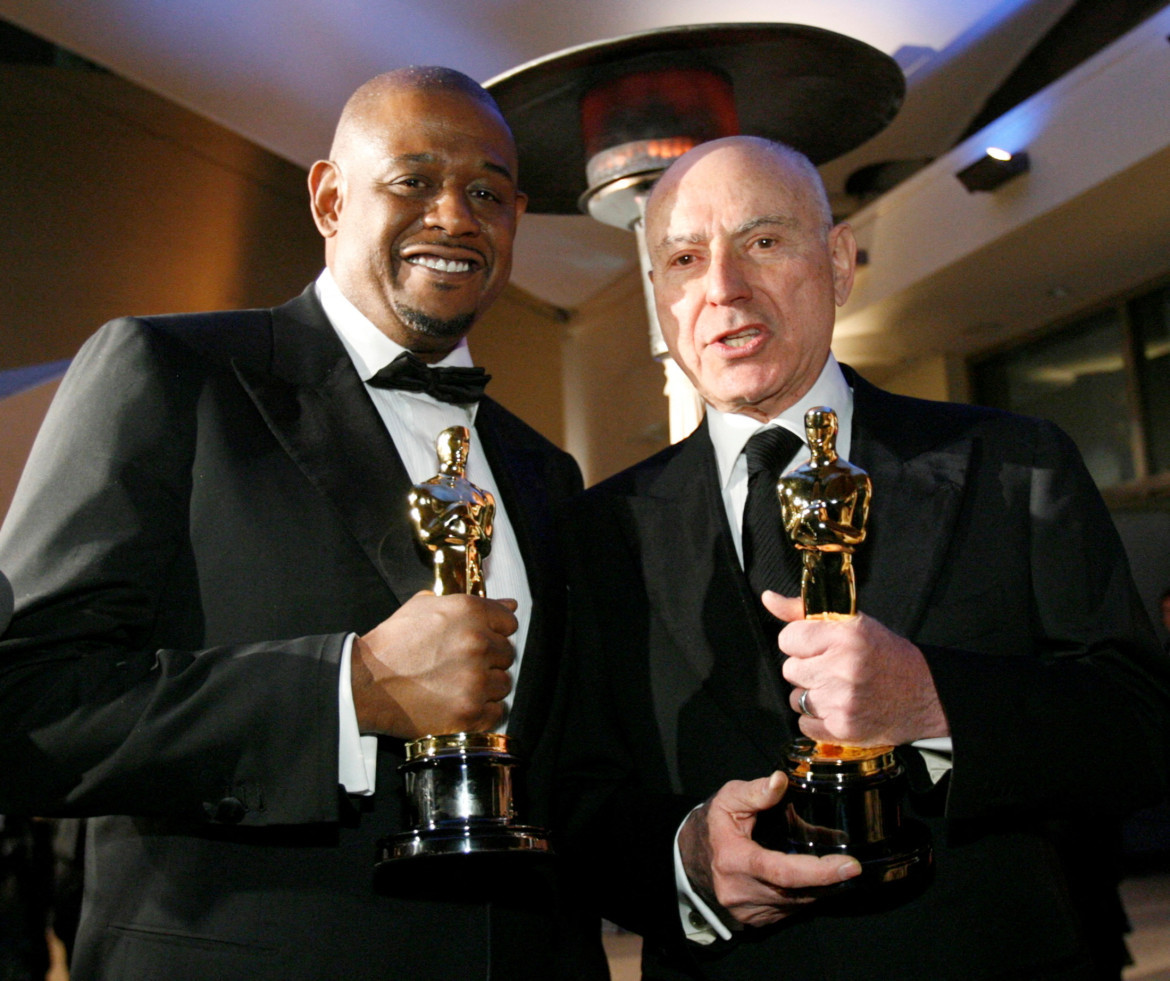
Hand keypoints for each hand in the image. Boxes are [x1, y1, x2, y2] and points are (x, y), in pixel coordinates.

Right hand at [351, 591, 516, 738]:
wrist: (365, 684)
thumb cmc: (392, 645)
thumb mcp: (424, 606)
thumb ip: (470, 603)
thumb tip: (509, 605)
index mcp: (469, 612)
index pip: (509, 622)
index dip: (495, 631)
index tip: (482, 640)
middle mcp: (477, 644)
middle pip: (508, 653)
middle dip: (489, 659)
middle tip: (462, 665)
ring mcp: (476, 681)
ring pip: (504, 683)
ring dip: (487, 686)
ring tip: (457, 685)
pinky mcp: (470, 713)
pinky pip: (497, 711)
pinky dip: (483, 711)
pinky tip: (461, 703)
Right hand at [678, 773, 860, 927]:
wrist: (691, 858)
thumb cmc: (714, 825)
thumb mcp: (729, 799)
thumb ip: (756, 791)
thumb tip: (780, 780)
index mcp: (734, 860)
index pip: (782, 871)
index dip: (819, 871)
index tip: (849, 866)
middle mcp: (740, 891)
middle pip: (796, 892)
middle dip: (827, 880)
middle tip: (849, 865)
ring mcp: (748, 910)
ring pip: (797, 904)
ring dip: (818, 888)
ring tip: (830, 866)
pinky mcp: (755, 920)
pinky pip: (790, 911)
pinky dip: (804, 895)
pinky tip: (810, 878)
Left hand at [763, 591, 948, 745]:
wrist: (924, 696)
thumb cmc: (886, 656)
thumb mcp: (853, 624)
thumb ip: (804, 612)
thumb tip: (768, 598)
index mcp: (846, 635)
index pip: (788, 638)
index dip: (801, 643)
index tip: (818, 647)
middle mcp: (842, 667)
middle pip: (790, 669)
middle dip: (807, 669)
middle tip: (833, 669)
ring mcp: (841, 701)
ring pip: (795, 698)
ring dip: (812, 695)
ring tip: (839, 690)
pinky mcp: (842, 729)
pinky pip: (803, 724)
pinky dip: (817, 720)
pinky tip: (839, 709)